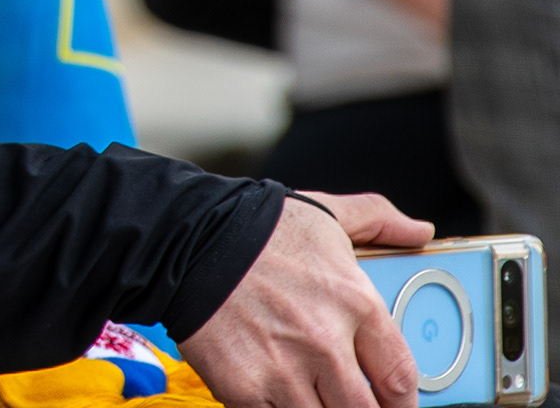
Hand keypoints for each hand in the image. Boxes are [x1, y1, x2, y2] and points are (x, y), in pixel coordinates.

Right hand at [177, 192, 429, 407]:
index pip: (400, 379)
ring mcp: (283, 370)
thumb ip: (379, 220)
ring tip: (309, 393)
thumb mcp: (326, 213)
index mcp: (355, 303)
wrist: (181, 238)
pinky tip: (273, 393)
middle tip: (350, 401)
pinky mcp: (244, 389)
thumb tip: (421, 231)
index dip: (403, 402)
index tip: (395, 403)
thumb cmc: (255, 227)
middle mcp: (325, 343)